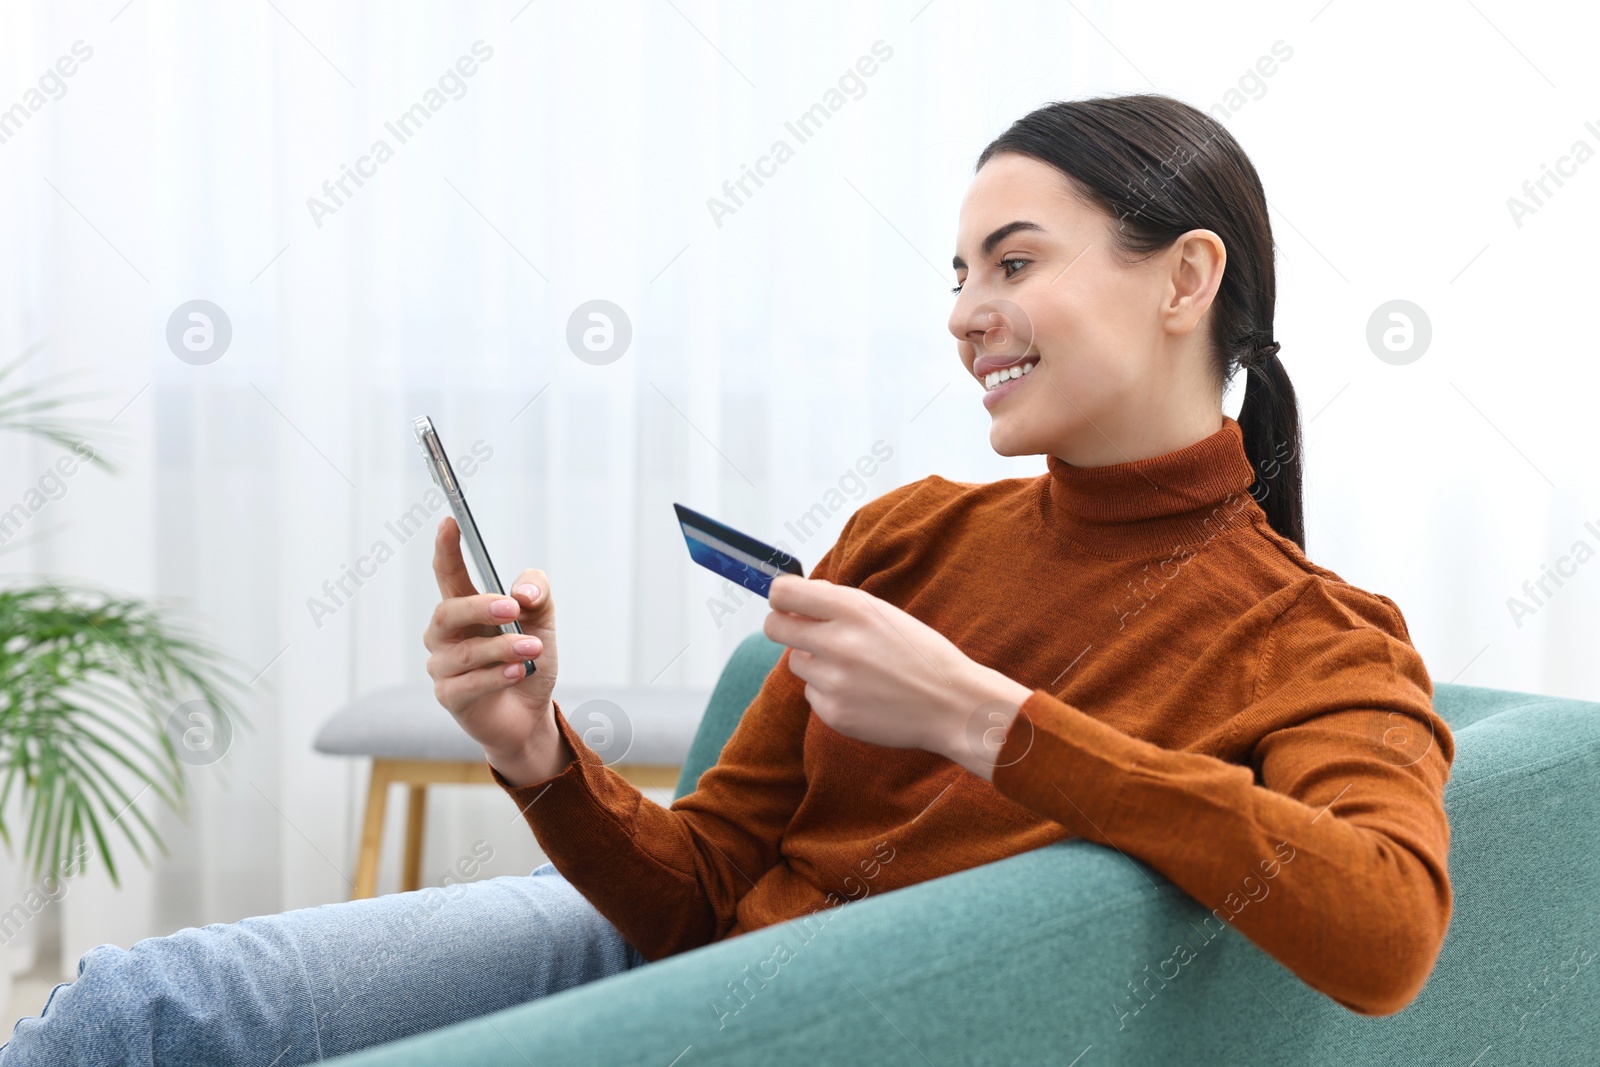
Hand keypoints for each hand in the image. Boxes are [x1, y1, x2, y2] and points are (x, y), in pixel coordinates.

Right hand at [424, 516, 571, 785]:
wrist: (529, 715)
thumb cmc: (529, 661)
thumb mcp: (542, 623)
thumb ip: (536, 596)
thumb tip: (521, 592)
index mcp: (466, 609)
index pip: (448, 574)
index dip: (447, 548)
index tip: (451, 522)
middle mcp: (446, 635)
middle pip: (448, 611)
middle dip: (480, 606)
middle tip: (512, 608)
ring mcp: (443, 667)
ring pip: (465, 651)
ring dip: (503, 647)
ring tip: (534, 649)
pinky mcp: (449, 697)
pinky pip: (468, 684)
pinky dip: (495, 676)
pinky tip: (517, 672)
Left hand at [763, 575, 1031, 777]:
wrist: (951, 704)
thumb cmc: (920, 654)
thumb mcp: (883, 614)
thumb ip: (837, 604)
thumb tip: (790, 598)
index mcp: (853, 609)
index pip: (784, 593)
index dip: (781, 597)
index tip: (787, 602)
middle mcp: (838, 643)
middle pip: (775, 627)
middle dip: (784, 626)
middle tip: (803, 632)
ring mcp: (834, 681)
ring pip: (797, 663)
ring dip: (816, 663)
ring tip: (855, 669)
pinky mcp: (834, 713)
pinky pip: (812, 694)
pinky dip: (829, 692)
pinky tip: (862, 693)